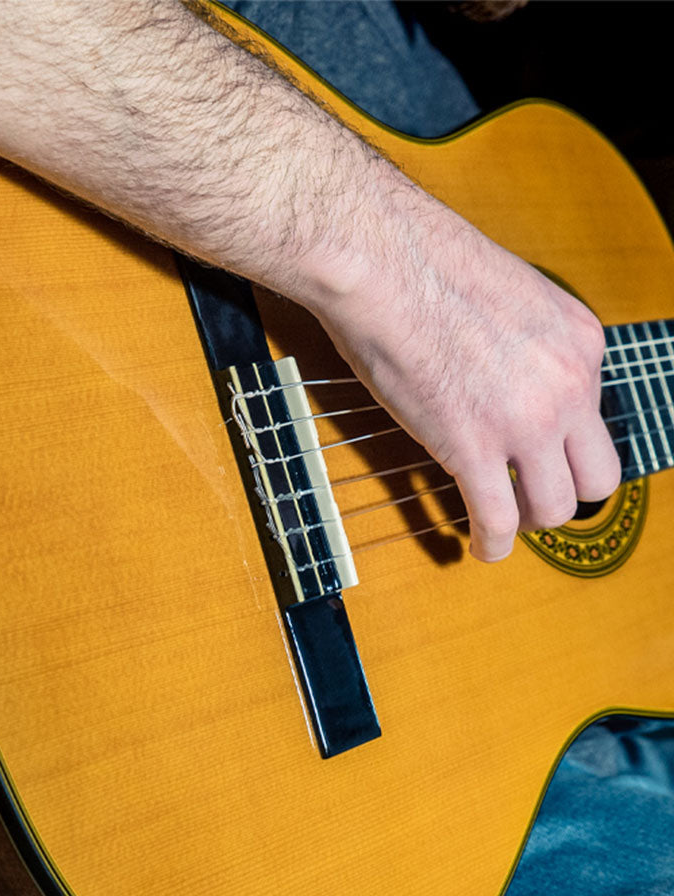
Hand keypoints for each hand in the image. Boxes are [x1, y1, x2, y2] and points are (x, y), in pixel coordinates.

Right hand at [302, 180, 620, 561]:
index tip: (532, 452)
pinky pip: (497, 519)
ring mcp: (524, 421)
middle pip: (598, 476)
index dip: (560, 442)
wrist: (382, 262)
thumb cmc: (422, 265)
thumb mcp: (507, 296)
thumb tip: (502, 371)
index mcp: (580, 342)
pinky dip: (491, 544)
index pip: (593, 415)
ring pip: (557, 508)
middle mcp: (568, 385)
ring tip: (501, 519)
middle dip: (563, 492)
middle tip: (528, 495)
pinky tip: (480, 547)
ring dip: (528, 520)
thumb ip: (523, 344)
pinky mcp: (471, 448)